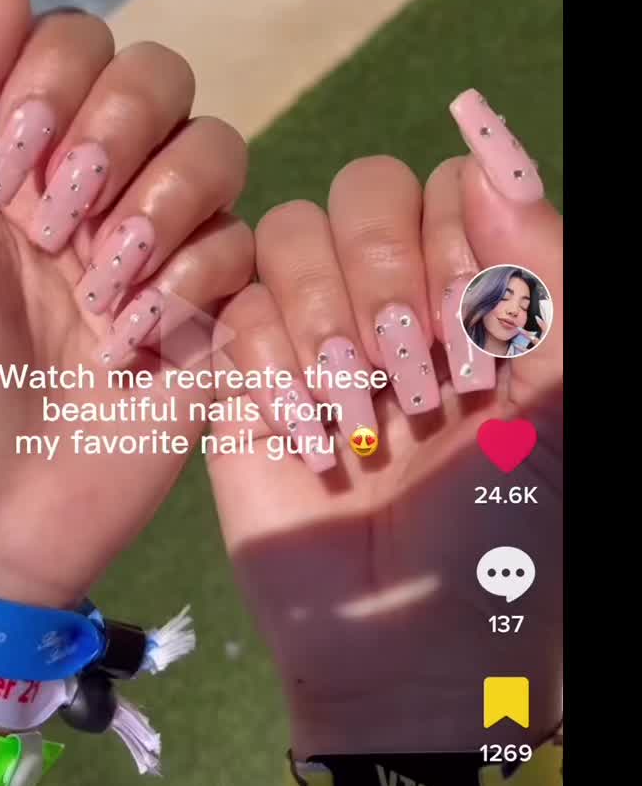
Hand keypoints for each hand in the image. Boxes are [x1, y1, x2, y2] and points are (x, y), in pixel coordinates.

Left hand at [0, 0, 252, 607]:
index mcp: (4, 163)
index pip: (72, 43)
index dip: (54, 80)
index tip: (8, 169)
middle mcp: (86, 193)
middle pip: (158, 76)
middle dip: (113, 136)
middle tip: (55, 227)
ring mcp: (153, 256)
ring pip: (218, 148)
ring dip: (160, 209)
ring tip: (100, 294)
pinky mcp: (206, 322)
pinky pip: (248, 245)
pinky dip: (194, 284)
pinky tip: (134, 343)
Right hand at [207, 90, 561, 754]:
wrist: (406, 644)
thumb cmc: (502, 535)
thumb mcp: (555, 399)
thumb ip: (544, 268)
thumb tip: (487, 140)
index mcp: (476, 294)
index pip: (449, 188)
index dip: (456, 247)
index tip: (479, 349)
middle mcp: (392, 297)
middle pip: (363, 190)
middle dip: (382, 277)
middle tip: (415, 386)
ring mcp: (311, 331)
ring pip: (286, 234)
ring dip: (323, 321)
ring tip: (357, 420)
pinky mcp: (241, 379)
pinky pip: (229, 308)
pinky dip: (266, 366)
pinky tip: (302, 435)